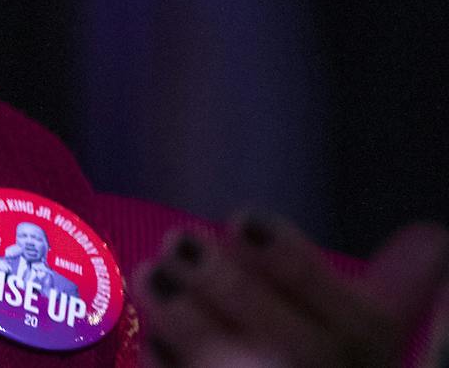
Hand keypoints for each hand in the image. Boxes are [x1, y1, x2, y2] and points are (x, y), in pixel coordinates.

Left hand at [132, 213, 448, 367]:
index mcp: (367, 342)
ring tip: (152, 274)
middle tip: (178, 239)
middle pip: (279, 336)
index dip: (288, 259)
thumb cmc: (330, 356)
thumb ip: (395, 284)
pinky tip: (151, 342)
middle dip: (225, 285)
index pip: (338, 302)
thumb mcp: (365, 324)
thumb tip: (434, 238)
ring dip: (186, 321)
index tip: (240, 217)